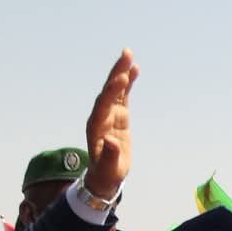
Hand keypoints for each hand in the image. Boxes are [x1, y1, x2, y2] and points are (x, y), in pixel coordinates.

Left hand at [83, 49, 139, 199]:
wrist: (106, 175)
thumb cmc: (107, 173)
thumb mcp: (109, 168)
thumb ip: (109, 155)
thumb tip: (110, 141)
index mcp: (96, 127)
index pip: (103, 105)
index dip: (111, 92)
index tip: (121, 79)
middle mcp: (101, 116)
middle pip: (108, 91)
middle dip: (116, 74)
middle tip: (125, 56)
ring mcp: (110, 114)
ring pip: (115, 90)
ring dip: (121, 72)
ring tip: (129, 54)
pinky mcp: (118, 115)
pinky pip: (123, 96)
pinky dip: (128, 83)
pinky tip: (135, 69)